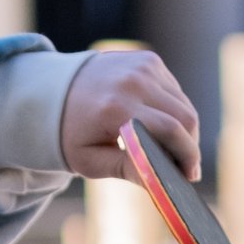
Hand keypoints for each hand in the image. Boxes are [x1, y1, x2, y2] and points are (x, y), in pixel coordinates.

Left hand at [60, 50, 201, 184]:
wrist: (53, 91)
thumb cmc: (71, 133)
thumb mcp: (90, 161)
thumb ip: (127, 170)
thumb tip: (163, 183)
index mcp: (117, 108)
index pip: (170, 130)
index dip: (187, 155)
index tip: (190, 177)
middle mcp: (133, 81)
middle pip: (185, 117)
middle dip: (189, 146)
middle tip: (184, 168)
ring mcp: (142, 66)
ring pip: (183, 103)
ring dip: (183, 130)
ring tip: (171, 150)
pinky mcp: (147, 59)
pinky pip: (174, 90)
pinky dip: (173, 110)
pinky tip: (159, 124)